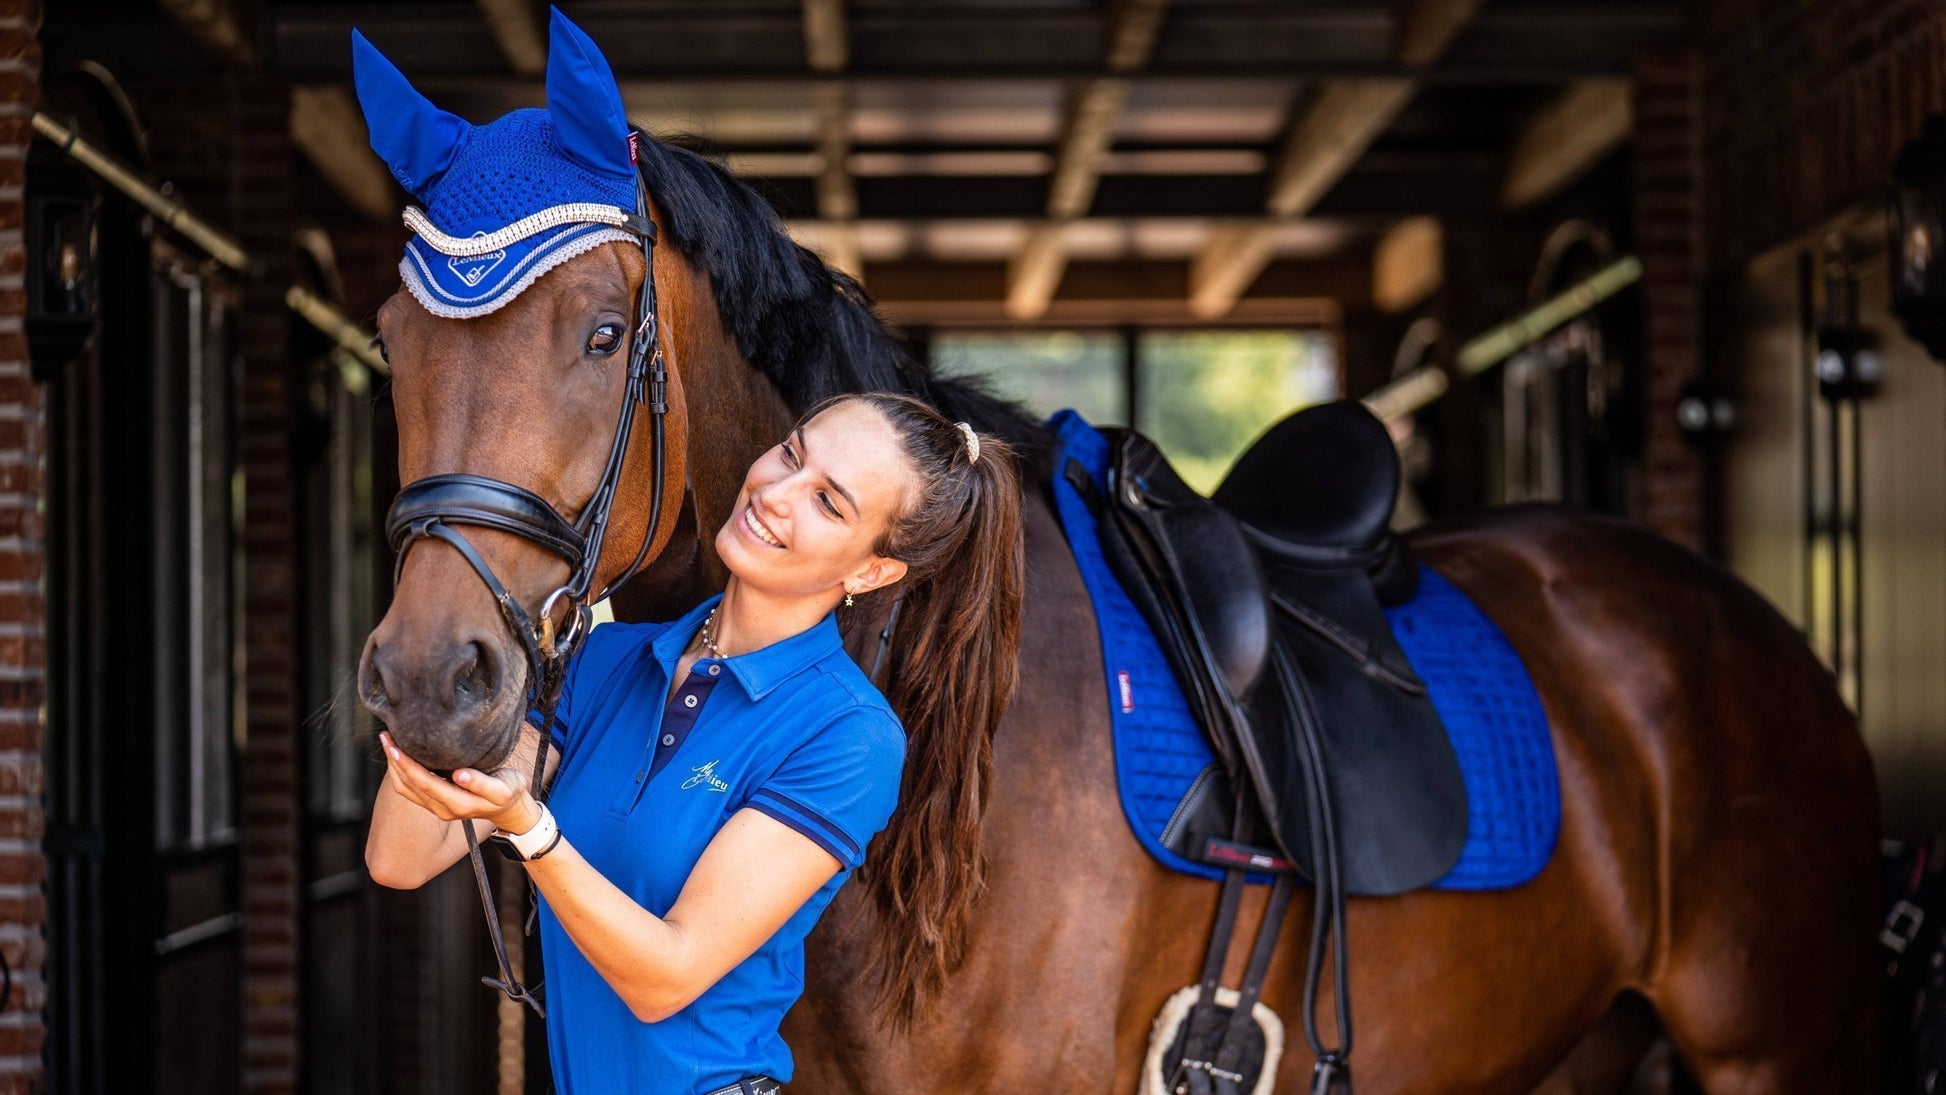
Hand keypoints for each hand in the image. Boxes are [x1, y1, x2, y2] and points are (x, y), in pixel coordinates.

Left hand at [380, 731, 542, 835]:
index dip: (407, 765)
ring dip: (394, 767)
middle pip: (409, 785)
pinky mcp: (435, 803)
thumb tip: (459, 775)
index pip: (424, 783)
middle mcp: (442, 808)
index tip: (395, 746)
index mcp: (457, 803)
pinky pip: (410, 790)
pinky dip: (400, 773)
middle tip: (385, 737)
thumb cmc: (508, 792)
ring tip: (388, 743)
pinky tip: (399, 756)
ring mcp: (437, 807)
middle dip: (394, 762)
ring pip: (405, 789)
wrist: (509, 809)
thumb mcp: (503, 788)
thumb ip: (481, 783)